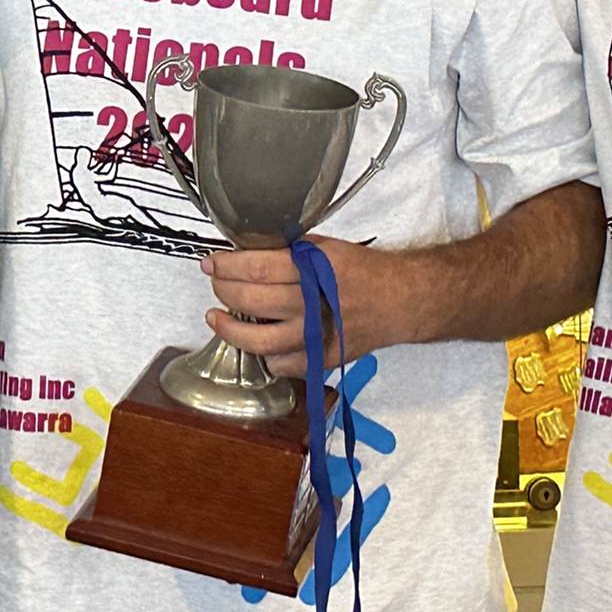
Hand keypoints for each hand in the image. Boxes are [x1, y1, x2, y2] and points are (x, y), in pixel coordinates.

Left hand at [201, 238, 396, 378]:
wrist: (401, 300)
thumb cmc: (363, 271)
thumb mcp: (327, 247)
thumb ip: (289, 251)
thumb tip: (247, 252)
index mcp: (315, 268)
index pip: (256, 267)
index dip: (226, 266)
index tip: (211, 263)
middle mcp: (314, 302)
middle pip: (251, 300)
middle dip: (223, 290)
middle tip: (216, 284)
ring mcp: (318, 335)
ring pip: (260, 340)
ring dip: (230, 328)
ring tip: (217, 317)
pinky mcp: (324, 358)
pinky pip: (282, 364)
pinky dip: (265, 355)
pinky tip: (258, 343)